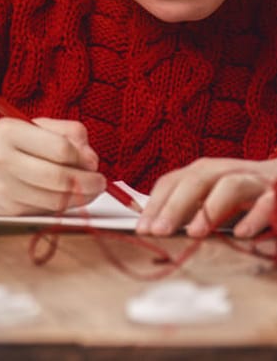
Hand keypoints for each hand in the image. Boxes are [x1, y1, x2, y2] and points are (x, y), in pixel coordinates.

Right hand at [0, 117, 105, 214]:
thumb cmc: (0, 145)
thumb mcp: (27, 127)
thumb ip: (65, 132)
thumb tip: (91, 158)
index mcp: (8, 132)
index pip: (61, 149)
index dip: (84, 157)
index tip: (92, 160)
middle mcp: (1, 160)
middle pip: (62, 178)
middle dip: (90, 182)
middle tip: (100, 181)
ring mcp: (2, 188)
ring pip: (58, 199)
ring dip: (82, 197)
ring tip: (89, 190)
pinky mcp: (6, 210)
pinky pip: (46, 210)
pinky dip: (64, 206)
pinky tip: (67, 198)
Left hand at [136, 157, 276, 237]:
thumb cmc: (243, 195)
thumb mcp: (211, 198)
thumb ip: (188, 209)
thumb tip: (155, 228)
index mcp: (203, 171)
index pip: (171, 182)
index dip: (154, 204)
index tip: (141, 229)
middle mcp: (224, 170)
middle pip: (194, 181)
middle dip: (174, 206)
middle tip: (159, 231)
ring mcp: (252, 179)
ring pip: (229, 186)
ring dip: (210, 209)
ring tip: (194, 233)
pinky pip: (266, 202)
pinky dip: (253, 217)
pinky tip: (241, 234)